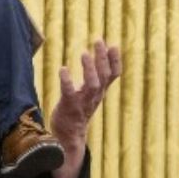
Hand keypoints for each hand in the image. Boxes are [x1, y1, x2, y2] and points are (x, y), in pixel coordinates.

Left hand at [48, 40, 121, 177]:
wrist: (70, 136)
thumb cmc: (79, 110)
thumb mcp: (92, 93)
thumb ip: (98, 77)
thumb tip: (102, 58)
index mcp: (101, 92)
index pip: (113, 75)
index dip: (115, 60)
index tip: (113, 45)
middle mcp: (94, 96)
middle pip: (104, 76)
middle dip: (102, 58)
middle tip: (98, 41)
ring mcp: (82, 102)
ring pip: (92, 85)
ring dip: (90, 69)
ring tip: (84, 53)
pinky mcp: (69, 106)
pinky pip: (69, 93)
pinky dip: (67, 81)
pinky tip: (63, 69)